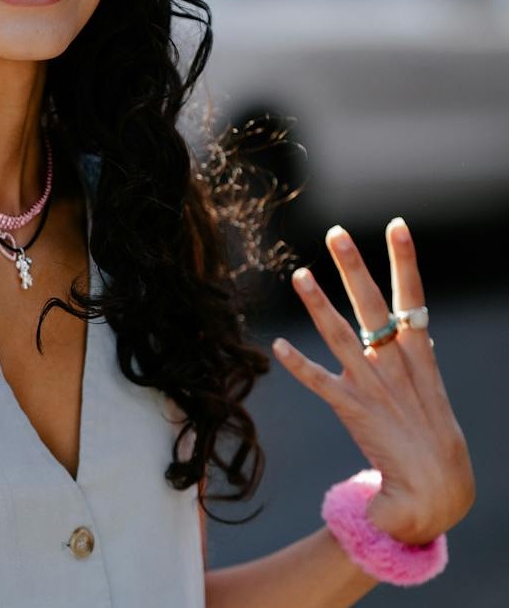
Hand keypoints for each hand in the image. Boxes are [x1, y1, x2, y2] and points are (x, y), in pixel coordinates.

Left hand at [273, 218, 474, 544]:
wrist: (437, 490)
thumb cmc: (431, 437)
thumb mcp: (428, 387)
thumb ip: (413, 356)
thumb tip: (409, 329)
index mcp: (421, 358)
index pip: (412, 299)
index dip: (404, 262)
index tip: (396, 225)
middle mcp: (396, 365)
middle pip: (373, 307)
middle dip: (355, 268)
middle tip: (336, 233)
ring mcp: (373, 386)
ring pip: (340, 335)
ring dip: (318, 304)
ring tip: (298, 274)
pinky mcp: (352, 410)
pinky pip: (319, 382)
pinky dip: (298, 364)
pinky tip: (277, 345)